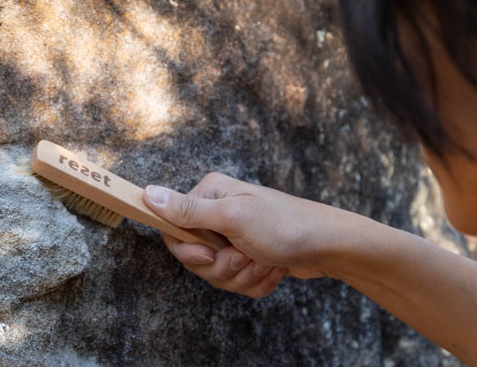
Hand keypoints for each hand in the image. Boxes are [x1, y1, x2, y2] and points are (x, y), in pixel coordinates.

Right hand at [142, 172, 349, 297]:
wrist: (330, 246)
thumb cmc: (285, 225)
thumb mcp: (232, 217)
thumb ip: (187, 210)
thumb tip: (146, 193)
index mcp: (210, 194)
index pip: (173, 229)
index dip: (189, 251)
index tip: (210, 254)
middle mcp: (218, 212)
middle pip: (194, 257)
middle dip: (222, 267)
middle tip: (246, 255)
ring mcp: (234, 236)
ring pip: (216, 274)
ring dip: (242, 275)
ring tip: (265, 260)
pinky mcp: (248, 256)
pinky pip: (236, 282)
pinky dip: (256, 281)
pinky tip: (274, 268)